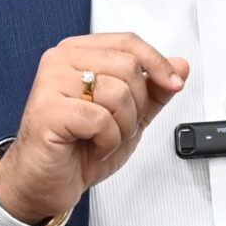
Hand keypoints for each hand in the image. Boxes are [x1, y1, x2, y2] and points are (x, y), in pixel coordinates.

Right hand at [0, 33, 188, 224]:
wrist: (44, 182)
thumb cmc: (77, 148)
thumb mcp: (127, 116)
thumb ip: (153, 90)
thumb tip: (181, 65)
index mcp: (78, 53)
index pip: (128, 42)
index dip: (158, 63)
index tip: (174, 84)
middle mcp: (61, 61)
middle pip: (128, 66)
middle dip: (137, 106)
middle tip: (119, 127)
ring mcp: (51, 83)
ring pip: (118, 93)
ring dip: (122, 127)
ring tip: (103, 138)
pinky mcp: (48, 110)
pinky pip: (101, 120)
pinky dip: (107, 141)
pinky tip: (92, 146)